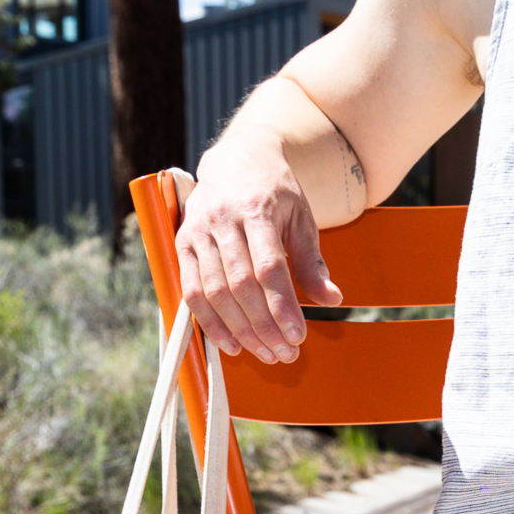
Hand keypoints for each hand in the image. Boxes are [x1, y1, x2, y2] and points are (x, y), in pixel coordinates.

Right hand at [170, 157, 345, 364]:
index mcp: (256, 209)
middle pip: (240, 285)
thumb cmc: (275, 193)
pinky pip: (191, 292)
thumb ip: (311, 261)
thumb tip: (331, 300)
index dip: (282, 306)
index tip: (297, 336)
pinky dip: (210, 323)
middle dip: (264, 326)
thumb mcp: (301, 218)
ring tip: (264, 354)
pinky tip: (232, 345)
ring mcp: (198, 232)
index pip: (269, 267)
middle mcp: (222, 220)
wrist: (238, 160)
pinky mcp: (182, 244)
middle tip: (285, 353)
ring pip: (214, 292)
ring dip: (240, 331)